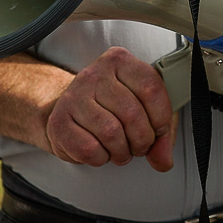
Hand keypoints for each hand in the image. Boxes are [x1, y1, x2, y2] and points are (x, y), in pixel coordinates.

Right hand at [45, 46, 173, 171]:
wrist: (72, 111)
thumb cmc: (113, 107)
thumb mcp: (143, 108)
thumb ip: (161, 133)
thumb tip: (164, 161)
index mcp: (119, 61)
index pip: (151, 88)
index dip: (161, 116)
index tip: (160, 129)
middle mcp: (94, 74)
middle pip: (132, 114)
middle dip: (143, 140)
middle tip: (141, 147)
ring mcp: (73, 97)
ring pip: (111, 133)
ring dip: (122, 152)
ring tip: (122, 151)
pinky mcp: (58, 122)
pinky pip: (89, 149)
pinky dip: (101, 158)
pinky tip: (102, 152)